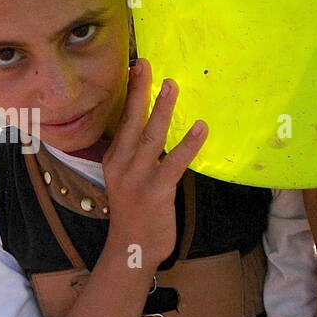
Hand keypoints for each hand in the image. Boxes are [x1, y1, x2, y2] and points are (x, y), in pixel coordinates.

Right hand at [101, 59, 207, 267]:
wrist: (131, 250)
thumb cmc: (134, 215)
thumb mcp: (126, 181)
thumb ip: (136, 158)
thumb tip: (154, 133)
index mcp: (115, 159)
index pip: (122, 120)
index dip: (130, 93)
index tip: (136, 68)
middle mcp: (122, 165)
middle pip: (132, 121)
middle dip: (139, 91)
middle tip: (147, 65)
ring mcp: (137, 178)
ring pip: (151, 137)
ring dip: (162, 110)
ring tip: (171, 86)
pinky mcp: (156, 192)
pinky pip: (174, 163)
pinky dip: (188, 144)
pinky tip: (200, 128)